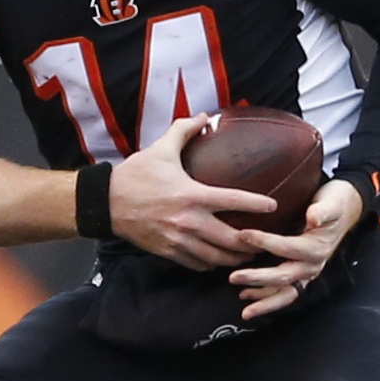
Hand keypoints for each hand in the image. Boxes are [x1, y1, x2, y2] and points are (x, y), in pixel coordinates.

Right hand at [108, 116, 274, 271]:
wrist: (105, 203)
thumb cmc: (135, 175)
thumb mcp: (160, 149)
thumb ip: (184, 130)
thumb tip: (204, 116)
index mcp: (191, 195)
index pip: (233, 201)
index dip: (256, 204)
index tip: (273, 206)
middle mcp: (189, 221)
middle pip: (231, 240)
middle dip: (252, 243)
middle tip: (266, 240)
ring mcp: (179, 240)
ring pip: (216, 258)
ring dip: (235, 258)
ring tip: (248, 254)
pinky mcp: (169, 252)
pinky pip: (197, 264)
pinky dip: (212, 264)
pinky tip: (219, 260)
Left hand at [230, 179, 363, 318]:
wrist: (343, 210)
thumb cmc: (334, 205)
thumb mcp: (331, 204)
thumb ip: (322, 212)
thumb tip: (314, 218)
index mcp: (316, 249)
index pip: (286, 248)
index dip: (264, 242)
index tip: (243, 234)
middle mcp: (311, 265)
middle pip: (283, 277)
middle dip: (257, 279)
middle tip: (234, 277)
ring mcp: (306, 273)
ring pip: (284, 294)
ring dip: (263, 301)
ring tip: (244, 311)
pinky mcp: (300, 275)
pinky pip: (283, 292)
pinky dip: (266, 297)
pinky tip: (247, 297)